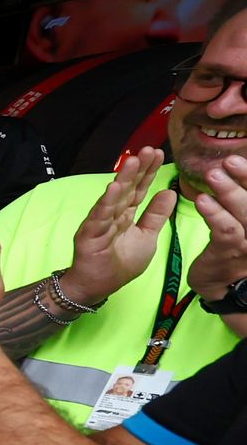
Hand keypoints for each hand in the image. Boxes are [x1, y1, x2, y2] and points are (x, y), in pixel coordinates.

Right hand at [58, 147, 176, 304]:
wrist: (98, 287)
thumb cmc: (120, 264)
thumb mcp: (147, 237)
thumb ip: (156, 216)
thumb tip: (169, 192)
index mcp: (127, 213)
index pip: (139, 188)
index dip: (149, 172)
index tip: (159, 154)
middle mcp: (113, 214)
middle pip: (127, 187)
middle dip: (137, 168)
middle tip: (148, 150)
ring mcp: (100, 223)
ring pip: (114, 197)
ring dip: (123, 179)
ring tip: (132, 161)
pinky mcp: (90, 235)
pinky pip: (100, 217)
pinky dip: (106, 203)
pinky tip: (113, 188)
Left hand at [190, 154, 246, 297]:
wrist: (224, 285)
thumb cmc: (232, 247)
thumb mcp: (241, 221)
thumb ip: (237, 200)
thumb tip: (228, 169)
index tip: (238, 159)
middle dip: (243, 179)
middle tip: (228, 162)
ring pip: (242, 214)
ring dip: (228, 193)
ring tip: (213, 176)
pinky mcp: (230, 253)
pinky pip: (225, 231)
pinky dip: (214, 214)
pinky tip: (201, 201)